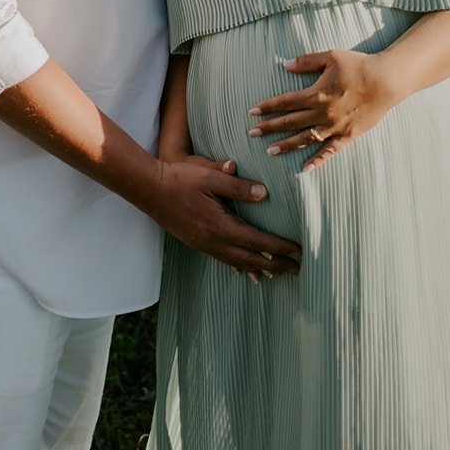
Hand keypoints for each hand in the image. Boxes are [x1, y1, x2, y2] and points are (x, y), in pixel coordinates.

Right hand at [148, 157, 300, 277]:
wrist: (150, 190)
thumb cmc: (180, 179)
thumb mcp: (210, 176)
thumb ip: (238, 186)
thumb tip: (265, 194)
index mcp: (220, 226)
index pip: (258, 241)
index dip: (280, 247)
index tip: (299, 251)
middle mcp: (214, 241)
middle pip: (251, 259)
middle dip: (276, 264)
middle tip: (297, 269)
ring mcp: (204, 245)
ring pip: (238, 262)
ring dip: (260, 268)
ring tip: (278, 274)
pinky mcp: (197, 243)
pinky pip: (224, 260)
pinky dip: (239, 266)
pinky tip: (245, 269)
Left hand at [247, 48, 397, 170]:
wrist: (385, 81)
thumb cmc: (357, 65)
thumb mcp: (330, 57)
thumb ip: (306, 61)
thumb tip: (284, 65)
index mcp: (316, 94)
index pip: (285, 102)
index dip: (267, 107)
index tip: (252, 112)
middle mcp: (322, 113)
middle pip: (290, 122)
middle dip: (269, 127)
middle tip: (252, 133)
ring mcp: (335, 127)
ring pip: (305, 138)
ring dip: (287, 145)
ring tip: (270, 151)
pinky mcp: (348, 136)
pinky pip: (329, 151)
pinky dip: (317, 160)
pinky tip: (305, 168)